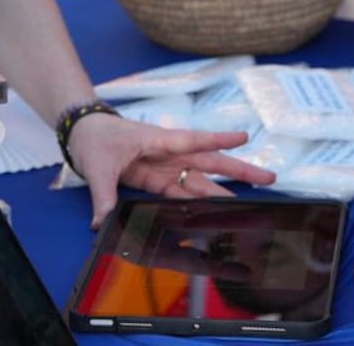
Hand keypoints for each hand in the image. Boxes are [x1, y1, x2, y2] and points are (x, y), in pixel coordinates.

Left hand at [67, 113, 276, 228]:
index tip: (245, 136)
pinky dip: (198, 203)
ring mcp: (166, 167)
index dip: (218, 139)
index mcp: (158, 141)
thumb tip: (101, 222)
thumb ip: (103, 196)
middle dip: (239, 170)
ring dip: (223, 192)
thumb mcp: (98, 167)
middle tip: (269, 177)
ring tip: (249, 201)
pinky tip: (214, 214)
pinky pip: (183, 193)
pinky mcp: (158, 180)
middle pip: (209, 163)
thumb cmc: (96, 139)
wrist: (84, 132)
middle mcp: (168, 154)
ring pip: (201, 181)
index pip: (193, 140)